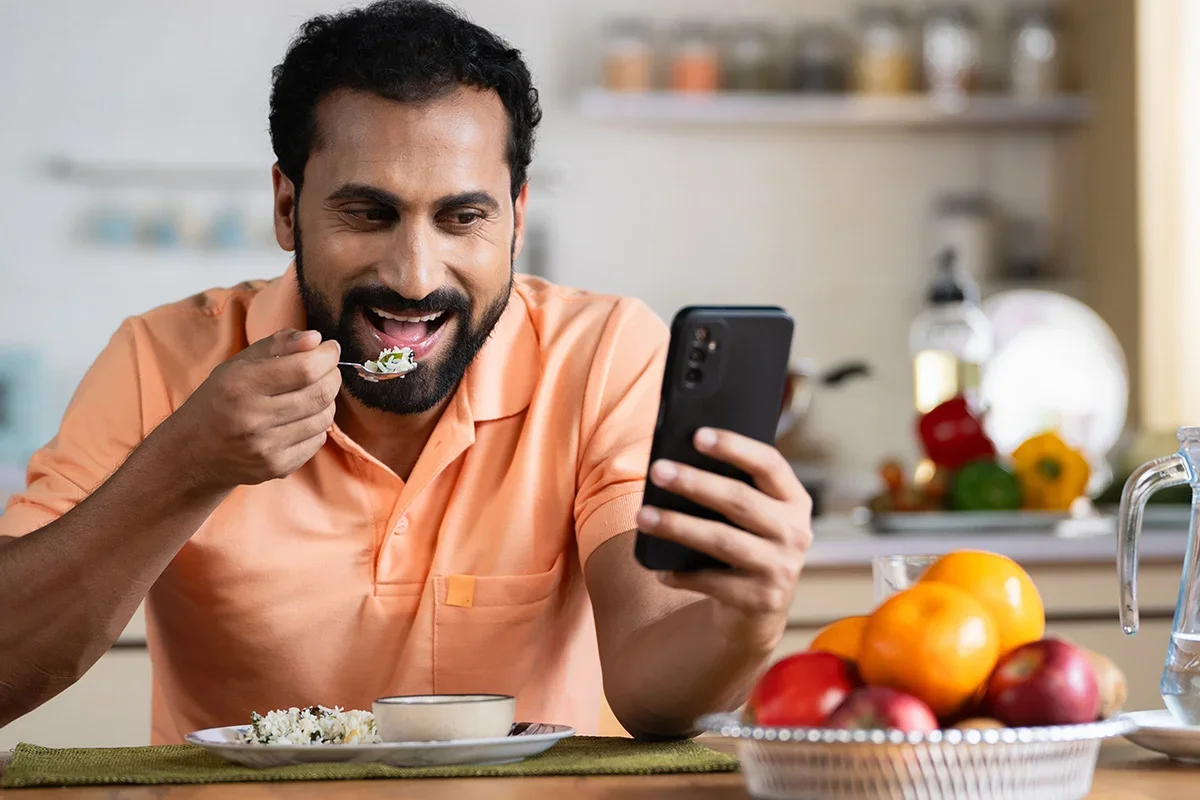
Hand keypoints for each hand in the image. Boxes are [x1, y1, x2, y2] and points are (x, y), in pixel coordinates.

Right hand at [168, 329, 341, 491]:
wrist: (194, 452)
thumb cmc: (220, 399)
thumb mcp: (239, 364)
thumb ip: (278, 345)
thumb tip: (316, 338)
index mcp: (241, 385)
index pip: (305, 368)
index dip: (327, 356)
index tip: (329, 349)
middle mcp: (253, 418)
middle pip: (320, 393)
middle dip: (332, 375)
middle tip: (326, 368)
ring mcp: (266, 447)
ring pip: (324, 418)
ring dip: (327, 400)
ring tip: (312, 392)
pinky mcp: (277, 467)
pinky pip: (318, 440)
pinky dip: (317, 424)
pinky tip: (301, 418)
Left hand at [635, 428, 812, 652]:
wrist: (759, 609)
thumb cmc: (744, 543)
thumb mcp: (750, 515)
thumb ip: (730, 488)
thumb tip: (674, 464)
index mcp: (794, 500)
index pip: (769, 464)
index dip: (735, 447)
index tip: (698, 435)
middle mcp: (795, 532)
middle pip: (740, 500)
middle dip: (695, 483)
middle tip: (657, 471)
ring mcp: (782, 568)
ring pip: (722, 540)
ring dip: (678, 526)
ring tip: (643, 516)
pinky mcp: (762, 599)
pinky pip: (713, 581)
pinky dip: (681, 574)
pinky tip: (659, 567)